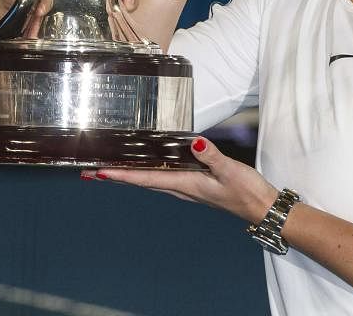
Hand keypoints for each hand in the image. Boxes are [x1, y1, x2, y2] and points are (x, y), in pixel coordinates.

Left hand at [83, 137, 276, 223]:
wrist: (262, 208)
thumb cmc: (247, 191)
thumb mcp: (230, 171)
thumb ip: (211, 156)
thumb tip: (194, 143)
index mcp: (185, 185)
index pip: (145, 179)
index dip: (120, 175)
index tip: (98, 173)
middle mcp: (181, 188)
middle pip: (140, 181)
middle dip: (115, 176)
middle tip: (89, 172)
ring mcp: (186, 188)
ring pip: (150, 180)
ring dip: (127, 175)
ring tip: (107, 169)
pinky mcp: (194, 185)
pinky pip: (163, 178)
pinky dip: (146, 173)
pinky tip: (143, 166)